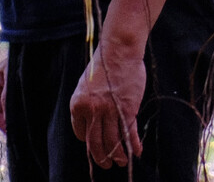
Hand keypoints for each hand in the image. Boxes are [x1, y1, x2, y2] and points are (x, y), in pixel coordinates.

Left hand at [69, 40, 145, 168]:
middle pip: (96, 143)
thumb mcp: (87, 84)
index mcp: (78, 104)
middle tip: (107, 164)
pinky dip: (132, 146)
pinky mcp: (127, 110)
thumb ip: (88, 104)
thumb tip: (92, 122)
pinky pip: (128, 134)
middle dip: (102, 157)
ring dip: (117, 156)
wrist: (119, 49)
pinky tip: (135, 153)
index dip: (88, 142)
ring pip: (112, 142)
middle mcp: (91, 111)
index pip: (80, 134)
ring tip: (120, 161)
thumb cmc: (104, 64)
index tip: (95, 145)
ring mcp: (109, 111)